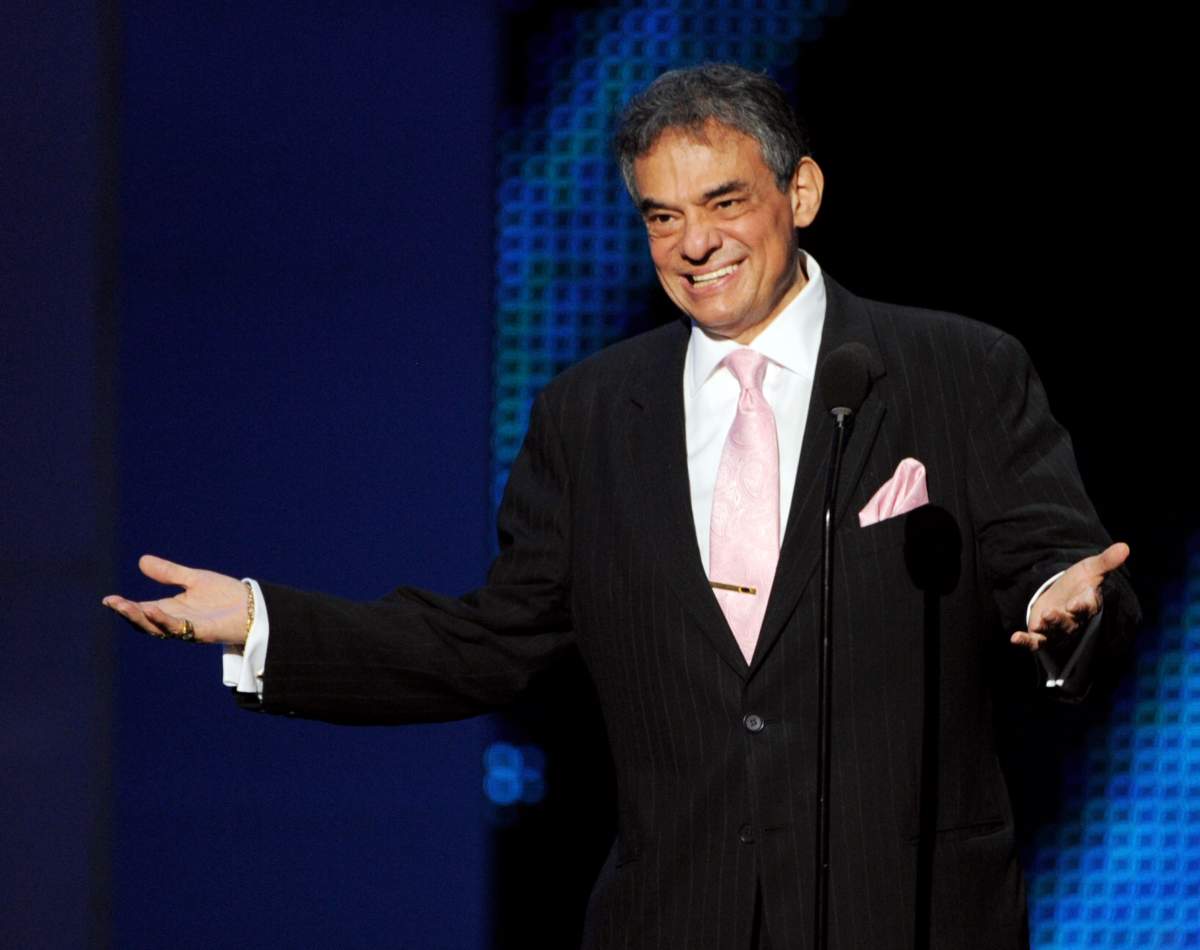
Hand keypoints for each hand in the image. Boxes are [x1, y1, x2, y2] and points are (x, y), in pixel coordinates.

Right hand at [102, 554, 248, 645]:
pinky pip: (179, 628)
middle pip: (144, 622)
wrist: (253, 606)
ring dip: (141, 618)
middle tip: (113, 603)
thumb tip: (142, 561)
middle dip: (128, 613)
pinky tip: (154, 610)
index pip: (142, 610)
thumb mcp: (193, 579)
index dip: (125, 606)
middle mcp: (175, 621)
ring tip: (126, 606)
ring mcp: (187, 629)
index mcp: (171, 609)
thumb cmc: (225, 595)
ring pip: (157, 628)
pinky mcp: (201, 633)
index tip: (108, 599)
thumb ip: (169, 573)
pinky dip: (165, 620)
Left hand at [1010, 542, 1128, 652]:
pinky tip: (1015, 638)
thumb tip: (1125, 546)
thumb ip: (1106, 560)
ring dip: (1046, 628)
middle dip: (1059, 619)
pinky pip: (1035, 642)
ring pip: (1053, 632)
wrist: (1062, 594)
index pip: (1086, 607)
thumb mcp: (1091, 568)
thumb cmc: (1079, 583)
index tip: (1076, 603)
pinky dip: (1026, 641)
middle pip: (1068, 623)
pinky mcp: (1042, 634)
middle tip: (1049, 613)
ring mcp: (1057, 629)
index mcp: (1086, 605)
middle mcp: (1073, 620)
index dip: (1082, 606)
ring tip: (1038, 622)